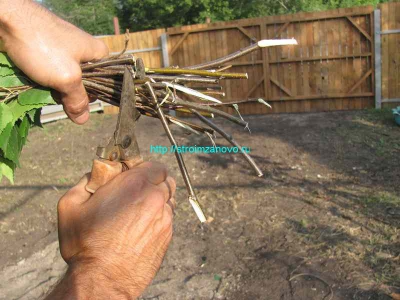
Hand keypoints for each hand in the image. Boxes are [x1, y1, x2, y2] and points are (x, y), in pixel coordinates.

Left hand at [0, 0, 108, 123]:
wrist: (8, 18)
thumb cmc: (44, 46)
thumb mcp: (66, 78)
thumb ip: (77, 100)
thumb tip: (83, 119)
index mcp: (99, 54)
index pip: (104, 84)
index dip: (91, 96)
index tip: (76, 100)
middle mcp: (85, 51)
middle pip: (83, 83)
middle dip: (69, 92)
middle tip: (56, 90)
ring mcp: (66, 50)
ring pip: (65, 79)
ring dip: (54, 87)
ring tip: (42, 82)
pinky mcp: (49, 50)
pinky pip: (51, 71)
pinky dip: (44, 79)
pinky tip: (35, 78)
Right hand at [48, 162, 174, 298]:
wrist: (102, 280)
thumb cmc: (85, 243)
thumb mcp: (71, 205)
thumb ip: (86, 180)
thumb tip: (97, 172)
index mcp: (135, 184)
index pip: (155, 165)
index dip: (144, 169)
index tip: (133, 175)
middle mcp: (155, 198)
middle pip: (165, 180)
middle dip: (153, 182)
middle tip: (136, 192)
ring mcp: (165, 217)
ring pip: (168, 199)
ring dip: (157, 200)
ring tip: (137, 212)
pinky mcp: (168, 235)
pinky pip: (168, 218)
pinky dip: (158, 217)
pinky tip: (141, 228)